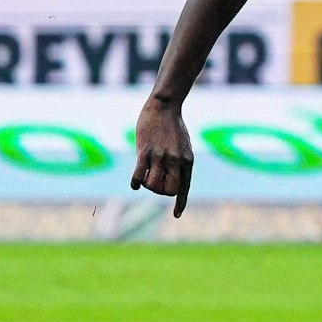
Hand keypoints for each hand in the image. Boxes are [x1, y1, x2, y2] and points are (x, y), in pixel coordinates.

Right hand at [131, 98, 194, 215]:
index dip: (180, 202)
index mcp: (187, 161)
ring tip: (144, 178)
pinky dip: (136, 183)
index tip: (177, 215)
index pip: (184, 188)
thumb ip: (181, 162)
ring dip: (147, 186)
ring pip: (152, 185)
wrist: (164, 107)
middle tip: (153, 184)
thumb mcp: (184, 146)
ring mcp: (160, 157)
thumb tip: (176, 179)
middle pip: (168, 191)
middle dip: (159, 192)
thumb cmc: (174, 127)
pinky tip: (135, 184)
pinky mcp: (145, 152)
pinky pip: (139, 175)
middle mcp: (176, 161)